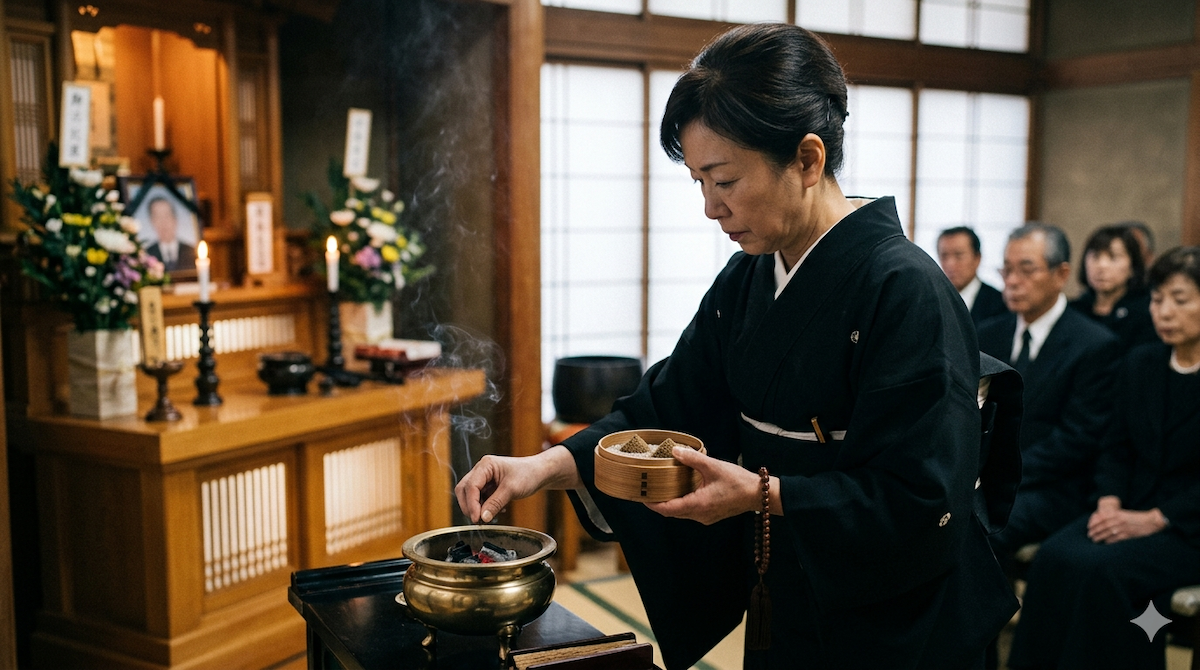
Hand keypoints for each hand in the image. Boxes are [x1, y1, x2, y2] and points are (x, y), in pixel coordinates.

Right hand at [454, 446, 580, 523]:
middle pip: (464, 489)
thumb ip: (495, 503)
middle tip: (477, 520)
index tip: (476, 518)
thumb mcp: (512, 489)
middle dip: (468, 506)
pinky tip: (495, 511)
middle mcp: (482, 470)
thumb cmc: (529, 474)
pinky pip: (479, 498)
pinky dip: (483, 507)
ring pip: (469, 495)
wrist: (540, 473)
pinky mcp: (488, 486)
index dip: (471, 504)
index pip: (471, 486)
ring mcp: (484, 478)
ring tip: (487, 517)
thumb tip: (483, 518)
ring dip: (475, 507)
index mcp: (486, 465)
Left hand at [646, 447, 777, 524]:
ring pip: (681, 512)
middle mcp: (699, 515)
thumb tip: (675, 450)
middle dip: (659, 502)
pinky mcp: (711, 514)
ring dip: (671, 502)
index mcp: (698, 505)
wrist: (758, 494)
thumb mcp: (713, 466)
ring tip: (661, 488)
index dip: (652, 504)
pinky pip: (690, 511)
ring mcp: (705, 517)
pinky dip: (682, 502)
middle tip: (648, 490)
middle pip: (672, 512)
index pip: (668, 509)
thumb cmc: (738, 482)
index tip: (642, 497)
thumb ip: (693, 458)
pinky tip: (681, 490)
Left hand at [1087, 499, 1166, 542]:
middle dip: (1094, 531)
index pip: (1101, 518)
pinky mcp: (1127, 535)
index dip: (1093, 523)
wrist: (1150, 521)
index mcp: (1117, 513)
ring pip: (1107, 533)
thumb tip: (1102, 521)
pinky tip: (1105, 543)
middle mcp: (1118, 520)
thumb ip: (1114, 516)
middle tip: (1089, 535)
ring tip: (1094, 540)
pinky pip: (1115, 539)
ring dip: (1100, 537)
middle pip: (1102, 526)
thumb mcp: (1124, 514)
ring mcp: (1122, 528)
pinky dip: (1109, 541)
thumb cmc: (1137, 517)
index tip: (1088, 527)